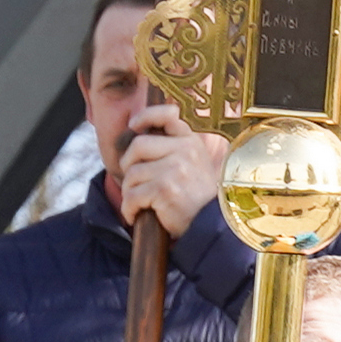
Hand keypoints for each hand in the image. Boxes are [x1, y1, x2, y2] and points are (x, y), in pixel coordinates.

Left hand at [115, 104, 228, 238]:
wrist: (212, 225)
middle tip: (134, 181)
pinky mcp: (165, 190)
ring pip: (132, 173)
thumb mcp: (194, 165)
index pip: (168, 116)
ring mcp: (175, 170)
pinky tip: (135, 215)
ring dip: (129, 191)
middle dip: (128, 164)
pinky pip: (132, 196)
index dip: (147, 116)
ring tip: (139, 202)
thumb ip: (174, 148)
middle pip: (138, 146)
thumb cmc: (196, 198)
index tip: (134, 125)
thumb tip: (139, 135)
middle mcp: (185, 151)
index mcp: (191, 143)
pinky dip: (129, 208)